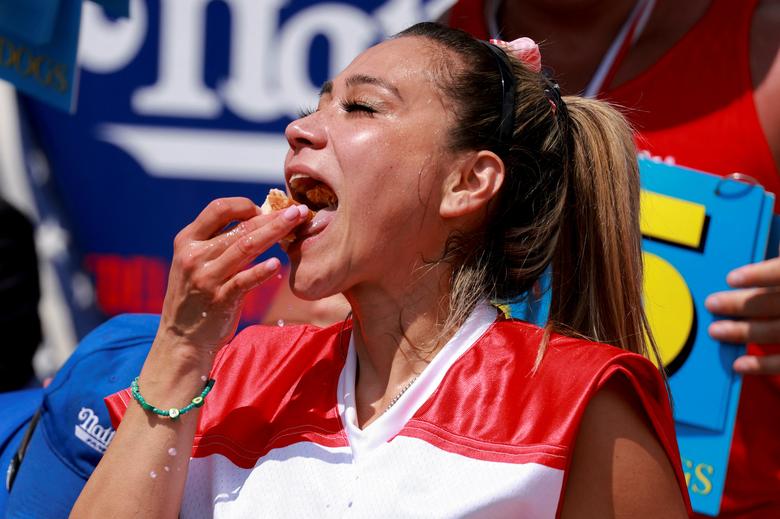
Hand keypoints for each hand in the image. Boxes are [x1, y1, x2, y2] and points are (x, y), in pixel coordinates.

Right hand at [158, 197, 309, 354]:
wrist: (182, 339)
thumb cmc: (196, 296)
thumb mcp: (196, 263)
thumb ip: (218, 242)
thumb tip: (257, 219)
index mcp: (187, 240)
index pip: (218, 208)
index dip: (245, 205)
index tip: (266, 210)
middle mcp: (194, 255)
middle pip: (240, 227)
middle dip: (272, 217)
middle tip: (297, 210)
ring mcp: (206, 277)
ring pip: (246, 247)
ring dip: (274, 232)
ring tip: (296, 223)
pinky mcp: (220, 299)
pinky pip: (245, 281)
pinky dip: (262, 271)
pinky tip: (277, 264)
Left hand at [705, 257, 779, 374]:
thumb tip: (771, 244)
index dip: (760, 275)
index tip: (730, 278)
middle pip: (776, 303)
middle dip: (741, 304)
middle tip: (712, 303)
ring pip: (777, 332)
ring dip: (744, 332)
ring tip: (715, 331)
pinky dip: (763, 365)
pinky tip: (739, 364)